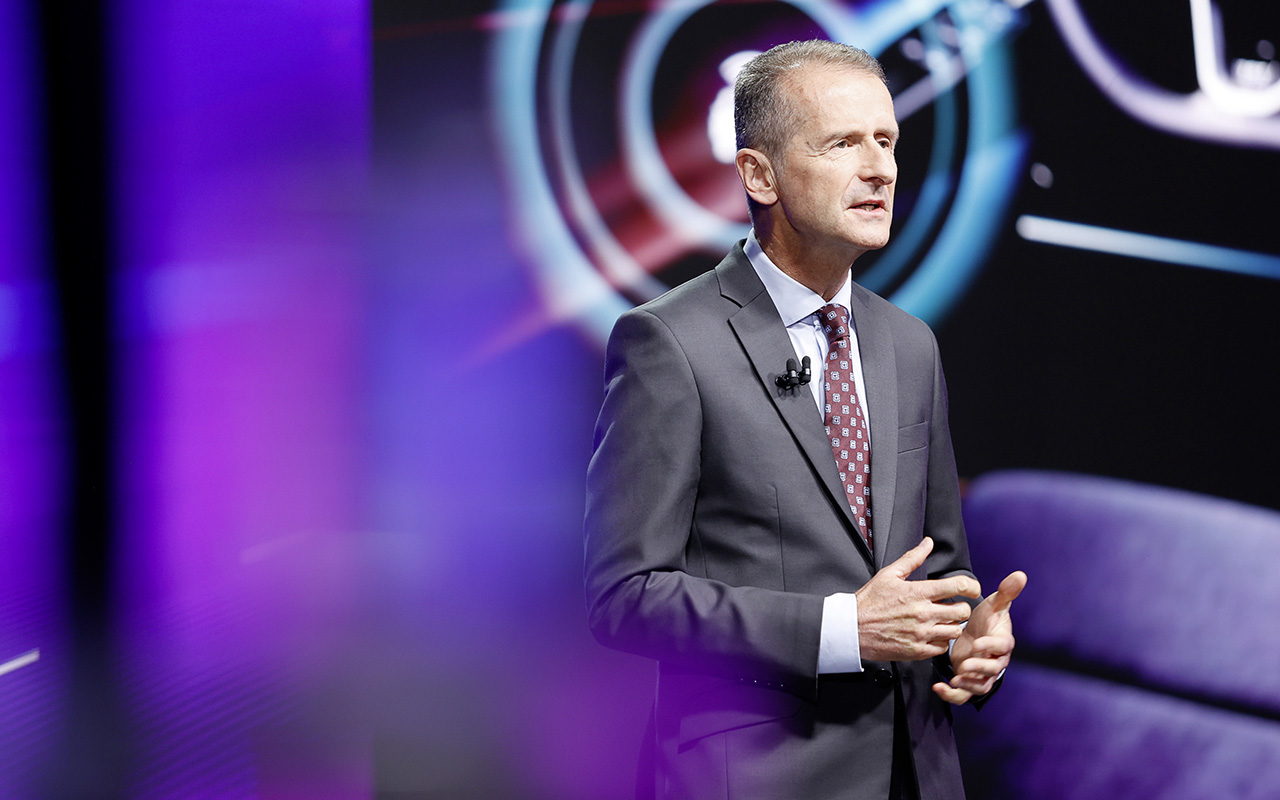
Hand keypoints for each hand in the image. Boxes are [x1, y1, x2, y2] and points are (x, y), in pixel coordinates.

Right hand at [855, 537, 980, 661]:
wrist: (852, 628)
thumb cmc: (869, 602)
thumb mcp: (888, 574)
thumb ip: (912, 558)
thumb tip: (927, 544)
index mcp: (918, 593)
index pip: (957, 586)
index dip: (971, 586)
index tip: (972, 588)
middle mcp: (923, 614)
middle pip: (962, 611)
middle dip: (961, 607)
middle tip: (953, 606)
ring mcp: (921, 634)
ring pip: (955, 631)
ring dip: (952, 625)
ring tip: (942, 621)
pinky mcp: (917, 651)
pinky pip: (942, 648)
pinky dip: (941, 641)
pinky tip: (932, 634)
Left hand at [933, 569, 1026, 704]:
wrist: (975, 634)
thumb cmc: (987, 620)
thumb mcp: (994, 605)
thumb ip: (1006, 592)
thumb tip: (1020, 575)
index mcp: (1002, 641)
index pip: (1001, 646)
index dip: (991, 645)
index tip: (978, 643)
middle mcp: (996, 660)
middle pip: (993, 669)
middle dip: (980, 668)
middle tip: (965, 665)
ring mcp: (983, 673)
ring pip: (980, 685)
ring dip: (968, 685)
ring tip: (954, 680)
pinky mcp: (969, 682)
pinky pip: (964, 694)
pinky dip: (952, 695)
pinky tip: (938, 688)